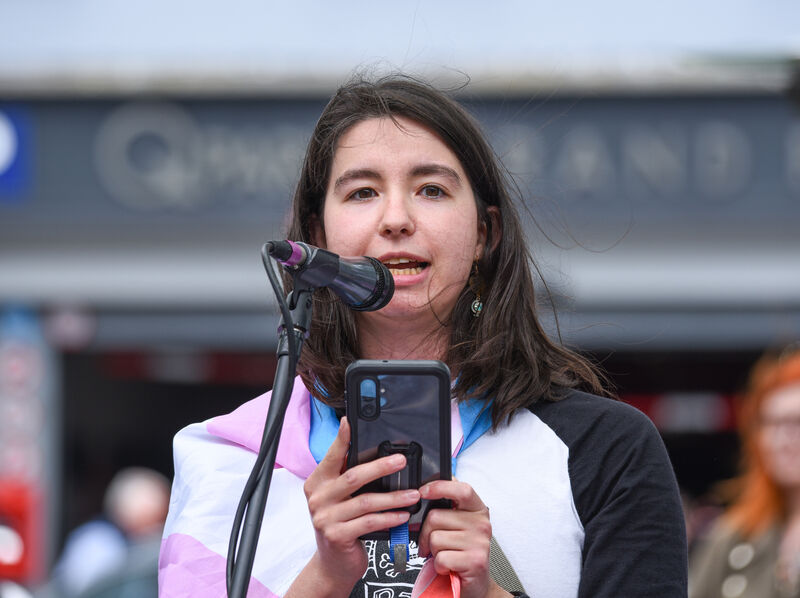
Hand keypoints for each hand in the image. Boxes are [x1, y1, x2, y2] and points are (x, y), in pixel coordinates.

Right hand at [300, 417, 421, 592]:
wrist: (333, 564)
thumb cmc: (342, 526)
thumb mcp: (341, 499)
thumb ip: (350, 479)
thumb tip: (378, 456)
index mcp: (318, 482)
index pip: (332, 456)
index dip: (341, 439)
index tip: (350, 422)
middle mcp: (318, 497)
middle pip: (353, 476)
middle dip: (381, 466)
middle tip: (402, 460)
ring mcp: (325, 517)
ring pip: (366, 501)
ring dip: (394, 497)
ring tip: (413, 494)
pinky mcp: (336, 536)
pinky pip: (369, 522)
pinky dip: (389, 518)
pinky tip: (403, 515)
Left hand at [417, 480, 507, 597]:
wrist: (475, 584)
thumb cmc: (461, 552)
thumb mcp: (456, 526)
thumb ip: (444, 509)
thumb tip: (419, 496)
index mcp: (477, 510)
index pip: (461, 489)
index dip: (439, 486)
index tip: (423, 491)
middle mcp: (481, 524)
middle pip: (435, 517)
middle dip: (425, 533)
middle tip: (432, 544)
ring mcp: (479, 542)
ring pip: (435, 538)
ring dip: (433, 551)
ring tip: (445, 555)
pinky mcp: (474, 561)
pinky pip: (441, 558)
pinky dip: (438, 566)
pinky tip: (449, 567)